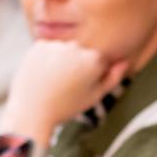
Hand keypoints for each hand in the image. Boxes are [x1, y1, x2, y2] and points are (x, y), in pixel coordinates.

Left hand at [3, 40, 128, 139]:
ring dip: (61, 60)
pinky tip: (42, 74)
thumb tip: (124, 61)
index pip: (99, 60)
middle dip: (76, 65)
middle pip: (81, 52)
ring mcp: (57, 44)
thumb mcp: (94, 96)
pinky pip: (48, 48)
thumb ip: (112, 78)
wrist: (32, 111)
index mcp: (94, 59)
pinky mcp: (39, 44)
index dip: (91, 75)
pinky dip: (46, 58)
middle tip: (65, 86)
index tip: (80, 87)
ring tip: (52, 81)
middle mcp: (77, 47)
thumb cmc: (65, 107)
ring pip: (64, 50)